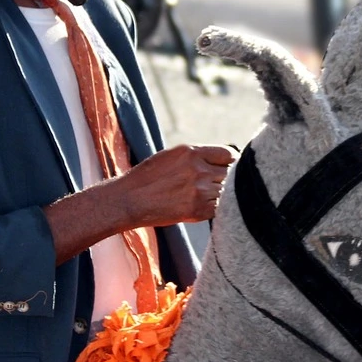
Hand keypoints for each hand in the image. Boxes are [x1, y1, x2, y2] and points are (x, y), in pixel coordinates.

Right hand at [118, 144, 239, 225]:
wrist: (130, 200)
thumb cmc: (147, 178)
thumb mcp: (171, 157)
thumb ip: (196, 157)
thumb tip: (219, 161)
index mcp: (191, 152)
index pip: (228, 154)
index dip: (231, 162)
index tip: (229, 168)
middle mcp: (198, 169)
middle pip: (231, 173)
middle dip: (227, 179)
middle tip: (217, 185)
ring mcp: (200, 190)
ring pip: (228, 192)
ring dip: (222, 195)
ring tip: (208, 197)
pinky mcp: (198, 210)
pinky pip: (220, 208)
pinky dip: (216, 208)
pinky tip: (203, 207)